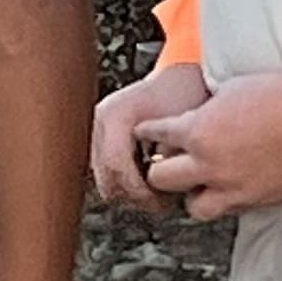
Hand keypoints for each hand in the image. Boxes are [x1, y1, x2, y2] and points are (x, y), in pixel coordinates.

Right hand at [93, 59, 209, 211]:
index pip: (117, 165)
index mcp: (116, 115)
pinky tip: (148, 178)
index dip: (138, 190)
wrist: (179, 77)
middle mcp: (101, 120)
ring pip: (104, 176)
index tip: (159, 201)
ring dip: (129, 190)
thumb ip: (169, 157)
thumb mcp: (181, 126)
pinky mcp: (101, 135)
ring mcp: (98, 126)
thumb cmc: (184, 95)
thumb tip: (161, 188)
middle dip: (133, 195)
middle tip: (160, 203)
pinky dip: (125, 179)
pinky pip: (106, 169)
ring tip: (156, 193)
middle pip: (106, 175)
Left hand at [141, 69, 281, 219]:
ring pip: (194, 207)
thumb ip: (207, 109)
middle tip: (166, 163)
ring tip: (198, 184)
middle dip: (160, 169)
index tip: (147, 131)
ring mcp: (233, 186)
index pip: (154, 134)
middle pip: (161, 179)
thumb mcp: (231, 89)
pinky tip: (229, 188)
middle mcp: (209, 163)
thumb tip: (198, 114)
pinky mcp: (257, 199)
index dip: (148, 131)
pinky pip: (230, 211)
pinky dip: (225, 200)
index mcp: (198, 130)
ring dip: (192, 194)